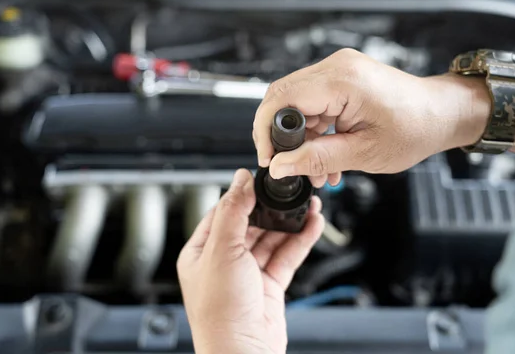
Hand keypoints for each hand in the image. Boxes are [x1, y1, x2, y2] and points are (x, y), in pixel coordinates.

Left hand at [177, 169, 324, 353]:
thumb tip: (241, 180)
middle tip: (290, 191)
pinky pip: (286, 256)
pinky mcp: (269, 285)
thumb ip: (233, 212)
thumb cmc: (221, 312)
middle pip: (251, 223)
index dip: (243, 195)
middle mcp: (223, 261)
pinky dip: (300, 240)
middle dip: (272, 208)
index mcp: (201, 251)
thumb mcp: (223, 250)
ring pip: (271, 238)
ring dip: (290, 222)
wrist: (243, 353)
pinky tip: (313, 225)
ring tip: (309, 204)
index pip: (223, 212)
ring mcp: (247, 273)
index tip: (261, 178)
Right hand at [253, 48, 490, 183]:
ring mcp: (340, 69)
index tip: (269, 159)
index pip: (282, 99)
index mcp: (343, 80)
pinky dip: (314, 130)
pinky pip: (314, 102)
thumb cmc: (416, 128)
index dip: (266, 131)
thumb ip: (317, 158)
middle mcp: (337, 67)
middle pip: (283, 97)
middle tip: (288, 166)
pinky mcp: (343, 78)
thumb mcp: (364, 153)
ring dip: (300, 138)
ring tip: (317, 169)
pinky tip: (325, 155)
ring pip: (297, 103)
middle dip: (281, 137)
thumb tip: (281, 166)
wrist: (442, 113)